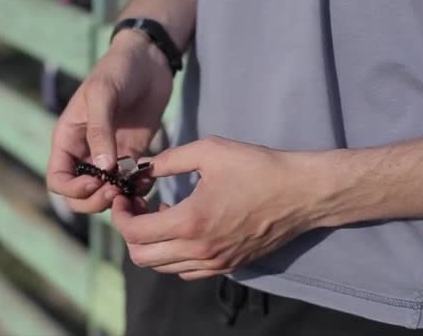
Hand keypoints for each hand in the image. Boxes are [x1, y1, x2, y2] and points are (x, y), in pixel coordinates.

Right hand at [47, 31, 171, 212]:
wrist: (149, 59)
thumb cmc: (118, 69)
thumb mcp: (102, 94)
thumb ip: (99, 131)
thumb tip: (102, 169)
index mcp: (68, 139)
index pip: (58, 180)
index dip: (72, 190)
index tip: (96, 182)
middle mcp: (85, 152)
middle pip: (79, 196)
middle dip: (95, 200)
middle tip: (117, 190)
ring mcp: (109, 156)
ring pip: (104, 194)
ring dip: (118, 198)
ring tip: (135, 188)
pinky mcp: (132, 155)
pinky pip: (130, 184)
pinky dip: (137, 189)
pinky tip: (148, 180)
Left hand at [112, 136, 328, 279]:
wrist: (303, 193)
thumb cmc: (259, 167)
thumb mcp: (210, 151)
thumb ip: (169, 159)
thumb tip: (143, 167)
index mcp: (191, 222)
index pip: (134, 233)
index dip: (119, 215)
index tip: (123, 197)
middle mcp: (200, 250)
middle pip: (142, 257)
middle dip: (129, 231)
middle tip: (135, 206)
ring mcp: (215, 263)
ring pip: (163, 267)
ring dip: (151, 243)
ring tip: (159, 212)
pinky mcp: (228, 266)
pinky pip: (186, 271)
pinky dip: (173, 254)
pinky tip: (183, 227)